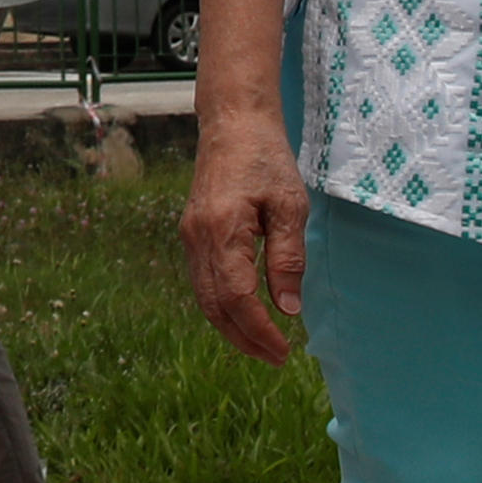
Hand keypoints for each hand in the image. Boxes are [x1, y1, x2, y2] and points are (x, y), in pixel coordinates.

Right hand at [182, 98, 313, 362]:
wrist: (233, 125)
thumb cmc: (266, 160)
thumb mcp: (290, 207)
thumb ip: (287, 258)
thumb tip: (289, 309)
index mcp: (222, 231)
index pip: (236, 298)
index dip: (259, 330)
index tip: (284, 350)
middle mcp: (198, 239)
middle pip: (214, 306)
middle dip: (243, 338)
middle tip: (275, 358)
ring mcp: (190, 237)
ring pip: (204, 298)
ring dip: (231, 327)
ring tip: (262, 344)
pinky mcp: (193, 234)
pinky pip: (202, 281)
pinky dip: (222, 306)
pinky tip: (244, 314)